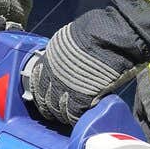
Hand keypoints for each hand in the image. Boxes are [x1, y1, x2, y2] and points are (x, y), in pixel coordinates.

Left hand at [21, 16, 141, 127]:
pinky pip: (73, 115)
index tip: (47, 96)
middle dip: (50, 106)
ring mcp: (65, 88)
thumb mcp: (69, 39)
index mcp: (48, 58)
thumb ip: (63, 54)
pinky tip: (80, 116)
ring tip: (69, 115)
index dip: (42, 92)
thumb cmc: (97, 31)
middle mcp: (52, 75)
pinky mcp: (80, 99)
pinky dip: (76, 117)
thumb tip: (65, 62)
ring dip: (62, 113)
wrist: (112, 37)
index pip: (37, 82)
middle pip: (45, 99)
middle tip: (56, 111)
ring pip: (56, 110)